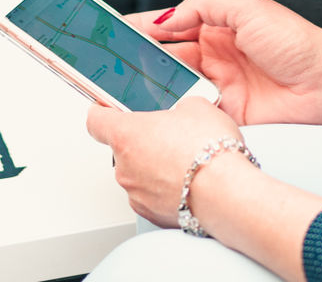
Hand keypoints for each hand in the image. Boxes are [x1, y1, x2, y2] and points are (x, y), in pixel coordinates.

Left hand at [87, 96, 242, 226]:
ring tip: (185, 161)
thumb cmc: (209, 150)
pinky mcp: (151, 215)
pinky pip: (151, 196)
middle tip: (169, 136)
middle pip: (122, 149)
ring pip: (138, 174)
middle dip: (142, 141)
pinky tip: (188, 181)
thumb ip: (178, 107)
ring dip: (154, 167)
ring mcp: (136, 194)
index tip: (107, 109)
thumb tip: (182, 113)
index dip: (102, 111)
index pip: (96, 120)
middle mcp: (124, 167)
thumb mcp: (196, 106)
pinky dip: (165, 189)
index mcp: (127, 134)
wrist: (226, 192)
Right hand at [132, 0, 321, 125]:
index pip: (170, 23)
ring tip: (122, 86)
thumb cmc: (296, 42)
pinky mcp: (224, 114)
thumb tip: (168, 17)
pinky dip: (172, 111)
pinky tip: (154, 110)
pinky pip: (191, 111)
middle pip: (165, 55)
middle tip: (108, 61)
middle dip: (137, 57)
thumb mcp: (246, 8)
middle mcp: (214, 54)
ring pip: (173, 83)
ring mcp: (217, 84)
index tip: (114, 29)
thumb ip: (203, 6)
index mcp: (217, 25)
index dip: (142, 26)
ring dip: (150, 84)